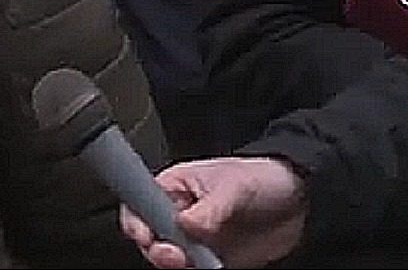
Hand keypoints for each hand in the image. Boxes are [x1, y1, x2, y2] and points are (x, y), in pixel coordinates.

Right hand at [120, 156, 307, 267]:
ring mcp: (197, 240)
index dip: (137, 222)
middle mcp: (180, 215)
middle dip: (157, 249)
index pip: (141, 205)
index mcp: (174, 188)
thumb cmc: (262, 178)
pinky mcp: (216, 259)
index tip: (144, 235)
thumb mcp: (234, 186)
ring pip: (172, 260)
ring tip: (191, 262)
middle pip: (152, 238)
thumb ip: (210, 208)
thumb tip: (186, 224)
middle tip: (173, 255)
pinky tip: (209, 268)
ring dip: (177, 265)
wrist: (301, 201)